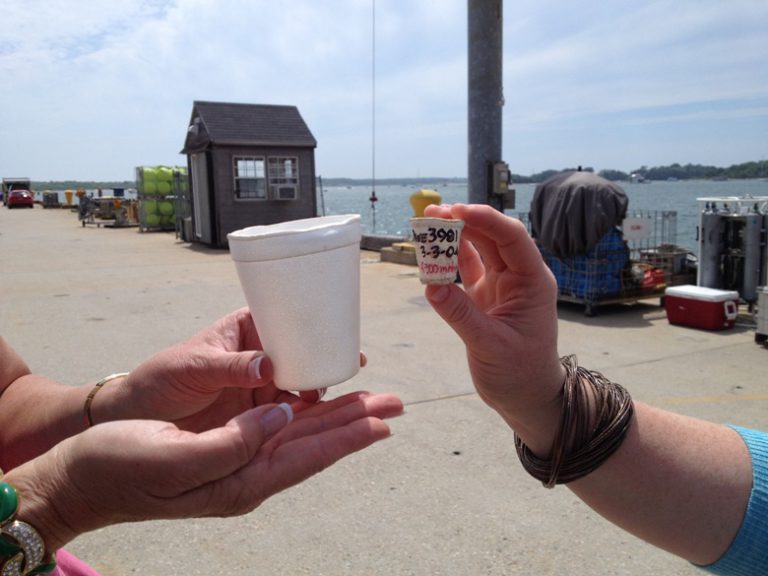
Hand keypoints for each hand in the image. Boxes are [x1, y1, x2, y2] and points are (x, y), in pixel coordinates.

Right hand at [8, 391, 402, 550]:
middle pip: (314, 445)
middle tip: (395, 405)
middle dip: (356, 423)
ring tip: (372, 402)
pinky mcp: (223, 444)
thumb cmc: (120, 466)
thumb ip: (232, 443)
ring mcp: (236, 459)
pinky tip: (316, 401)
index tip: (384, 422)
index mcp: (239, 482)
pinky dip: (303, 412)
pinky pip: (275, 426)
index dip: (348, 438)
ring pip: (300, 434)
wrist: (82, 476)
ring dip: (337, 416)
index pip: (307, 458)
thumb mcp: (173, 458)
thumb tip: (281, 417)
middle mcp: (246, 473)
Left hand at [96, 309, 348, 430]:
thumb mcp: (192, 366)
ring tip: (351, 394)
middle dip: (329, 357)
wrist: (136, 419)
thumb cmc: (160, 380)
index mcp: (246, 329)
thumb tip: (266, 366)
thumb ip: (229, 366)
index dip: (316, 327)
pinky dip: (310, 413)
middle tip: (353, 365)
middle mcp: (259, 355)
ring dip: (324, 386)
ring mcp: (261, 385)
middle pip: (303, 352)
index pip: (287, 320)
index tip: (339, 338)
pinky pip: (290, 409)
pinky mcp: (258, 414)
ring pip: (302, 381)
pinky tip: (328, 417)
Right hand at [422, 204, 565, 451]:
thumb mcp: (490, 346)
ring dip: (454, 236)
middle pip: (491, 237)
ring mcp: (501, 285)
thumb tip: (431, 285)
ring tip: (427, 223)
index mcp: (532, 282)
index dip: (485, 219)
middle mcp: (518, 277)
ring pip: (477, 250)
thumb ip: (461, 315)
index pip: (511, 238)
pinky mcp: (484, 297)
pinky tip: (431, 250)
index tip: (456, 210)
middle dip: (463, 221)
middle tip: (431, 212)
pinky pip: (465, 270)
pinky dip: (448, 259)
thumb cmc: (520, 375)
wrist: (527, 398)